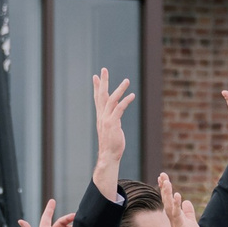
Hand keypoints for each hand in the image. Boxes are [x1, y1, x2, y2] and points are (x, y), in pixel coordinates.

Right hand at [89, 69, 136, 198]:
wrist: (108, 156)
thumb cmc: (112, 145)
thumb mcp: (111, 129)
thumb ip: (113, 119)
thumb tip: (116, 113)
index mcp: (101, 116)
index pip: (98, 99)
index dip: (96, 87)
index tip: (95, 76)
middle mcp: (102, 116)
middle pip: (101, 95)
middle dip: (102, 82)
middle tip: (103, 70)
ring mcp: (106, 120)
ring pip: (111, 100)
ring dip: (118, 89)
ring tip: (126, 80)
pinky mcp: (113, 124)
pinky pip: (119, 109)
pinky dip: (125, 101)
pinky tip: (132, 95)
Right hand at [155, 171, 206, 226]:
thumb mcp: (191, 224)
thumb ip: (189, 213)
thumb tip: (187, 202)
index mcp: (176, 217)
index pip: (168, 200)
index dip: (166, 189)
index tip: (162, 177)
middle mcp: (173, 220)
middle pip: (166, 201)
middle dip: (164, 187)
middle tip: (162, 175)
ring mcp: (176, 224)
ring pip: (169, 206)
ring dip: (167, 194)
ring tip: (166, 181)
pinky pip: (177, 215)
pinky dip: (176, 205)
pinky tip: (177, 195)